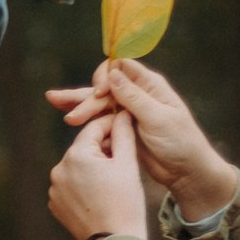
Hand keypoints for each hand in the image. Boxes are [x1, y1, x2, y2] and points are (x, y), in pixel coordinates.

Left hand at [49, 107, 148, 239]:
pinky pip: (70, 186)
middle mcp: (59, 169)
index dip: (112, 125)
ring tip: (113, 177)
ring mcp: (54, 188)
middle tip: (123, 154)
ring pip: (77, 167)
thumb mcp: (128, 164)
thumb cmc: (125, 203)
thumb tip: (121, 112)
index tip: (125, 124)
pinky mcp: (55, 204)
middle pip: (84, 148)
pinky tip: (100, 193)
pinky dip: (83, 185)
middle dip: (103, 148)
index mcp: (76, 155)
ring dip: (92, 167)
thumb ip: (123, 133)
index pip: (94, 129)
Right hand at [52, 54, 239, 214]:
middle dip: (85, 95)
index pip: (121, 68)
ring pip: (98, 102)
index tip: (99, 93)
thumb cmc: (180, 143)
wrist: (187, 171)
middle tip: (67, 112)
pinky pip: (100, 118)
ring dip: (78, 102)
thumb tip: (112, 74)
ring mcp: (128, 111)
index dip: (106, 76)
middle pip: (105, 85)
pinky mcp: (122, 128)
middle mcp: (137, 94)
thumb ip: (134, 97)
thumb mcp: (158, 119)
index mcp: (150, 85)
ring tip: (52, 100)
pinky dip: (84, 117)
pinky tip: (66, 115)